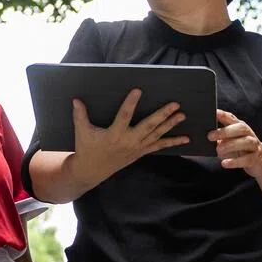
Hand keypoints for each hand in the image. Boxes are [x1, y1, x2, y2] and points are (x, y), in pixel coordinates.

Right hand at [69, 88, 188, 188]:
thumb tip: (76, 99)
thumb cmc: (87, 149)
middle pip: (149, 126)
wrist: (92, 171)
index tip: (138, 90)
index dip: (131, 103)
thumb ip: (80, 115)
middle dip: (162, 115)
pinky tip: (186, 139)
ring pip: (157, 135)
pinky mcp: (141, 152)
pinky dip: (173, 142)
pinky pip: (159, 146)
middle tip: (175, 104)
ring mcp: (137, 148)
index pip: (124, 116)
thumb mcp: (82, 132)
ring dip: (170, 125)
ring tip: (182, 115)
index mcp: (114, 134)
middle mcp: (129, 141)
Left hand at [209, 109, 261, 176]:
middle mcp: (248, 134)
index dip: (223, 115)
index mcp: (240, 127)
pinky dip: (235, 162)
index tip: (214, 113)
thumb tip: (208, 136)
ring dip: (230, 146)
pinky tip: (225, 163)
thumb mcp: (231, 140)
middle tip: (210, 136)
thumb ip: (221, 137)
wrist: (260, 160)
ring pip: (245, 142)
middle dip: (225, 131)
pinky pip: (247, 159)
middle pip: (240, 128)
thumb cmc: (241, 148)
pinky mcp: (255, 158)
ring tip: (218, 151)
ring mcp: (254, 146)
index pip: (232, 118)